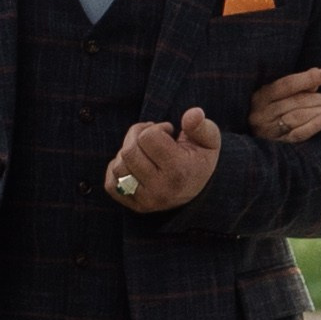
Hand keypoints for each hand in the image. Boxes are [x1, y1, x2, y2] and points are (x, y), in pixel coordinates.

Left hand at [106, 110, 221, 213]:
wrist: (200, 191)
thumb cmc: (200, 158)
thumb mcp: (209, 140)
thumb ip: (201, 125)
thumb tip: (193, 113)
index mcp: (179, 171)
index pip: (148, 137)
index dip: (156, 127)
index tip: (169, 132)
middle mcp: (161, 189)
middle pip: (129, 151)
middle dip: (137, 136)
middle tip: (152, 136)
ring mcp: (146, 200)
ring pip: (118, 166)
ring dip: (127, 153)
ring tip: (144, 151)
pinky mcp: (135, 206)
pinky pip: (111, 183)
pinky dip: (118, 171)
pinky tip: (135, 166)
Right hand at [250, 66, 320, 146]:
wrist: (252, 142)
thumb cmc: (270, 110)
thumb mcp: (277, 95)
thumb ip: (297, 85)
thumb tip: (317, 72)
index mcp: (261, 96)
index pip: (287, 84)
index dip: (309, 78)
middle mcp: (262, 113)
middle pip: (297, 102)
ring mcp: (269, 129)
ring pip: (299, 117)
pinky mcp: (278, 143)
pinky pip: (299, 134)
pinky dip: (316, 125)